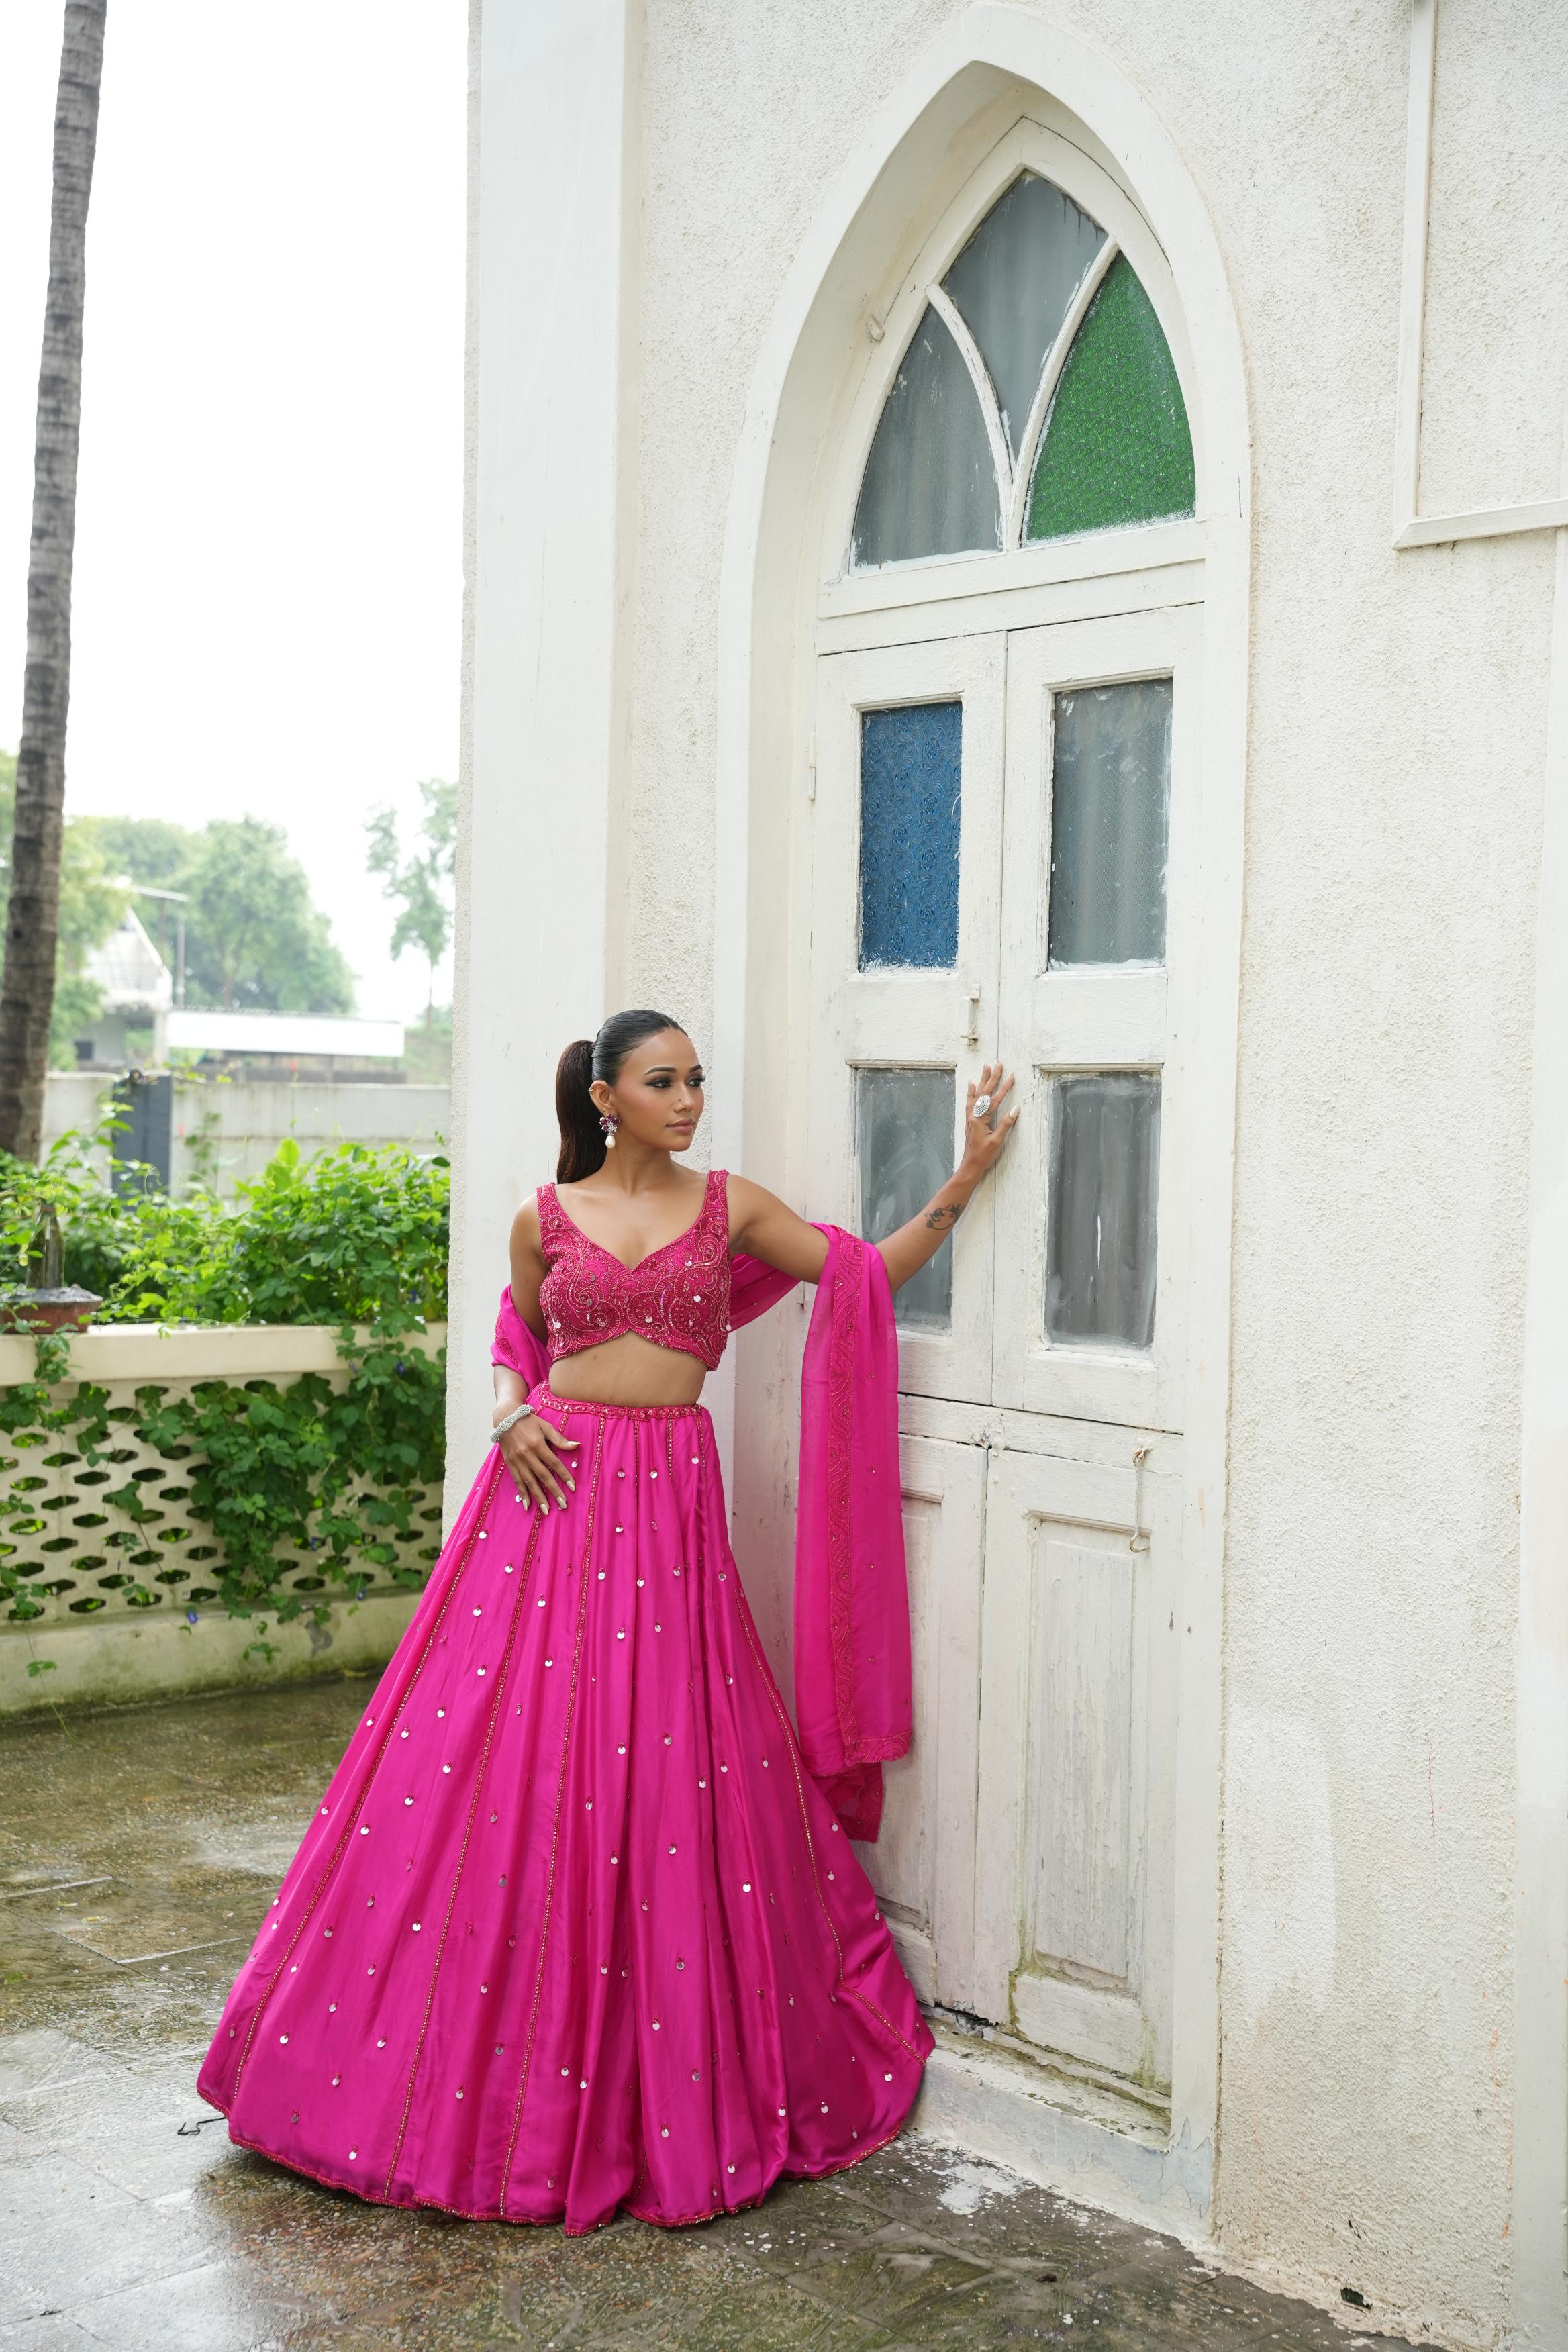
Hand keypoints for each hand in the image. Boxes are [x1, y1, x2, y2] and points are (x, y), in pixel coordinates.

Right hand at [497, 1412, 578, 1512]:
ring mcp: (517, 1461)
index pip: (554, 1463)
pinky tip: (527, 1504)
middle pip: (543, 1476)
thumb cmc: (528, 1421)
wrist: (505, 1418)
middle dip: (554, 1491)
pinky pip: (517, 1481)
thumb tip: (576, 1446)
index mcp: (537, 1444)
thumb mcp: (545, 1426)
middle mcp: (527, 1455)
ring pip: (529, 1482)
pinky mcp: (510, 1464)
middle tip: (563, 1504)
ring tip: (546, 1510)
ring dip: (539, 1497)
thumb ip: (559, 1439)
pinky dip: (522, 1493)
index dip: (564, 1475)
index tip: (572, 1487)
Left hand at [958, 1062, 1018, 1182]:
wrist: (970, 1166)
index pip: (995, 1099)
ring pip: (977, 1094)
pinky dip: (971, 1092)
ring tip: (985, 1068)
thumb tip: (1016, 1108)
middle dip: (992, 1077)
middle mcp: (974, 1115)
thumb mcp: (997, 1140)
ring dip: (982, 1080)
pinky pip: (971, 1102)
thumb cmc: (984, 1155)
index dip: (1004, 1087)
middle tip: (997, 1063)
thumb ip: (1006, 1123)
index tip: (1012, 1076)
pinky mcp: (970, 1121)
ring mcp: (971, 1117)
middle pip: (984, 1092)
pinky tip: (971, 1085)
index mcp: (981, 1119)